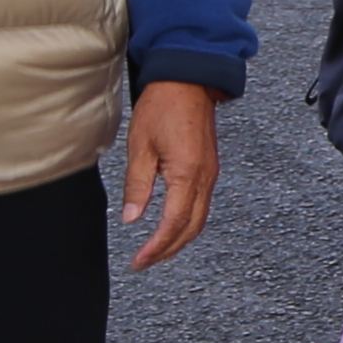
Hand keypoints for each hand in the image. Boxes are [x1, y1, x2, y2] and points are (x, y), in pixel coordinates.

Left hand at [119, 80, 217, 267]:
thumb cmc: (163, 106)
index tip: (140, 260)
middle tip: (146, 261)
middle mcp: (204, 178)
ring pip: (199, 218)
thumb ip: (137, 186)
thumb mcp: (140, 146)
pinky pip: (202, 204)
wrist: (187, 80)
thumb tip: (132, 217)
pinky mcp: (209, 167)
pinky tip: (173, 225)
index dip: (157, 246)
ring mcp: (210, 173)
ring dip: (179, 238)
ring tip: (157, 249)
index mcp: (187, 174)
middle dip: (169, 249)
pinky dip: (188, 222)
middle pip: (191, 227)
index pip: (173, 222)